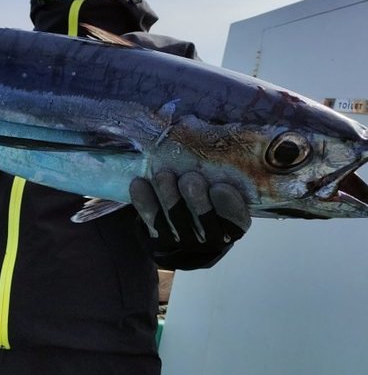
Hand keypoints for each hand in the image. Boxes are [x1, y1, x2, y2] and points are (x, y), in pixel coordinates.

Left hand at [130, 170, 250, 253]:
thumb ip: (223, 170)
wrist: (186, 228)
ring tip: (163, 175)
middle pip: (202, 220)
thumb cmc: (211, 196)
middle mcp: (210, 237)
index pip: (235, 220)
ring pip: (174, 220)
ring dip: (168, 197)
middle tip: (190, 179)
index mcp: (233, 225)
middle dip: (196, 199)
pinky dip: (144, 201)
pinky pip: (150, 221)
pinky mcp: (159, 238)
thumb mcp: (223, 185)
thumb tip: (218, 134)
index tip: (220, 187)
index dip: (228, 206)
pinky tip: (139, 183)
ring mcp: (183, 240)